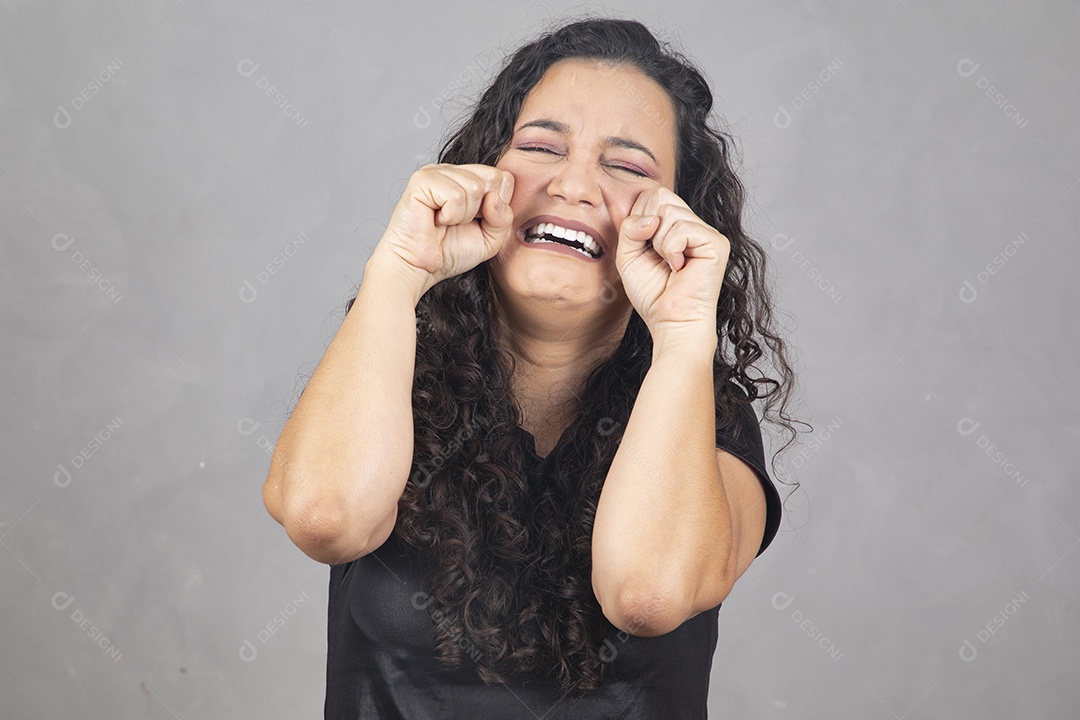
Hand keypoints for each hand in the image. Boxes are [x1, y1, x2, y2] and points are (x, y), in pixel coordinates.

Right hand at [373, 163, 514, 294]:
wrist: (419, 267)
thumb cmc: (448, 252)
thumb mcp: (490, 239)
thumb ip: (504, 218)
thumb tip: (493, 197)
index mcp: (469, 178)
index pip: (504, 178)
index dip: (497, 205)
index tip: (476, 221)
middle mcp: (453, 171)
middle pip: (494, 178)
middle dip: (483, 210)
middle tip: (460, 222)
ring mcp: (437, 172)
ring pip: (475, 187)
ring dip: (464, 215)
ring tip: (446, 222)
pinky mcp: (422, 180)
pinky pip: (456, 195)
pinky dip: (451, 215)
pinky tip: (436, 220)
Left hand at [614, 185, 729, 341]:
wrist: (671, 321)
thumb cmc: (653, 294)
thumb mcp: (628, 256)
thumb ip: (629, 228)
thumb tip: (651, 218)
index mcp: (674, 225)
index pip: (652, 195)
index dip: (638, 218)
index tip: (643, 247)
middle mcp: (692, 224)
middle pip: (660, 195)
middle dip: (647, 228)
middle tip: (656, 256)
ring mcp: (706, 232)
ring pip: (669, 211)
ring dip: (659, 243)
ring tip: (669, 265)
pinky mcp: (715, 242)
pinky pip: (682, 228)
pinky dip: (672, 249)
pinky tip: (680, 267)